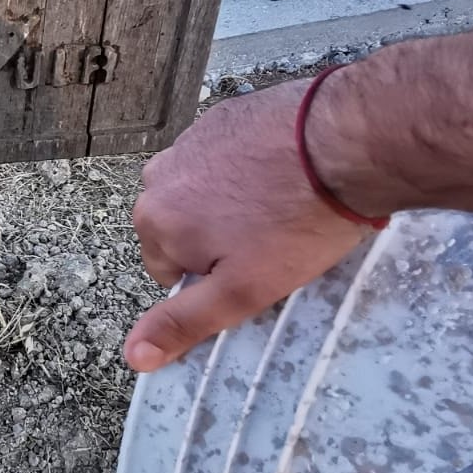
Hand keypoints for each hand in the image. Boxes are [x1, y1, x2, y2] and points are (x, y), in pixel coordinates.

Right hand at [122, 78, 368, 372]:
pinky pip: (224, 155)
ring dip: (230, 201)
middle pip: (182, 226)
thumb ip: (183, 323)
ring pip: (202, 190)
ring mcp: (190, 140)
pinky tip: (284, 174)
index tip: (252, 271)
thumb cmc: (294, 224)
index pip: (168, 270)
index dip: (213, 279)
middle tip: (269, 242)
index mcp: (154, 220)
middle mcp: (159, 174)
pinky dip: (247, 168)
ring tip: (281, 207)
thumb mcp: (240, 291)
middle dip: (217, 238)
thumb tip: (133, 356)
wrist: (340, 144)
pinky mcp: (221, 117)